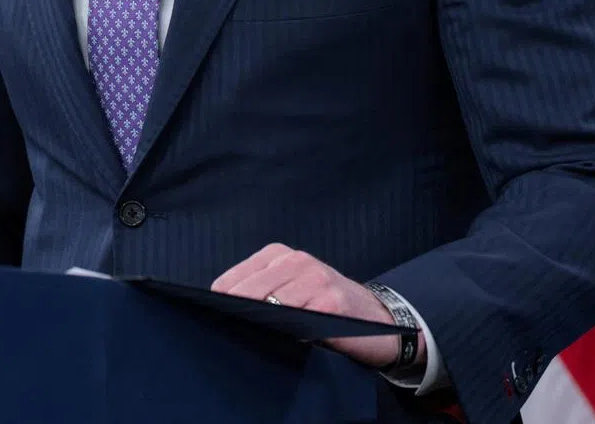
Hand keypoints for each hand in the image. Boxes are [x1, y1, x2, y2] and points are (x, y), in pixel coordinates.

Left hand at [211, 243, 420, 368]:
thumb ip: (262, 293)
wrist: (380, 318)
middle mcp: (295, 260)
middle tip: (230, 333)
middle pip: (248, 292)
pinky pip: (299, 320)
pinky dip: (289, 333)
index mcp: (277, 254)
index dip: (221, 303)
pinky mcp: (332, 301)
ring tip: (254, 337)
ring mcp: (315, 278)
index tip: (214, 319)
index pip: (233, 279)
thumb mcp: (291, 288)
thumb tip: (222, 311)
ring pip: (271, 305)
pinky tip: (286, 340)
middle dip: (238, 314)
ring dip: (261, 324)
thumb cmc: (326, 306)